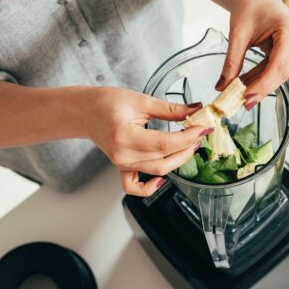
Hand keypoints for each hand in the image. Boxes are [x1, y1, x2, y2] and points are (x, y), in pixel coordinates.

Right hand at [82, 87, 210, 196]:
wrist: (85, 111)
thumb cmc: (106, 103)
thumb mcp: (141, 100)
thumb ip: (170, 108)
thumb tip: (195, 110)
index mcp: (125, 136)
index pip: (165, 143)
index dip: (188, 137)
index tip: (203, 128)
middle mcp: (123, 154)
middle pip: (164, 159)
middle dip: (187, 148)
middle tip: (200, 133)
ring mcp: (122, 164)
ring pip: (157, 170)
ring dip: (178, 160)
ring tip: (190, 144)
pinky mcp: (122, 168)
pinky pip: (135, 187)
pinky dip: (150, 187)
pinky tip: (162, 179)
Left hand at [216, 0, 288, 108]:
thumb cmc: (247, 6)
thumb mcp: (237, 35)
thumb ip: (231, 62)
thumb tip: (222, 88)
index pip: (278, 65)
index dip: (263, 84)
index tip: (246, 97)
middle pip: (282, 72)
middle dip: (262, 88)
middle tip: (243, 103)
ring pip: (281, 73)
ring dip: (261, 84)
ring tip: (241, 94)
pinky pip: (279, 68)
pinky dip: (263, 77)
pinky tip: (248, 84)